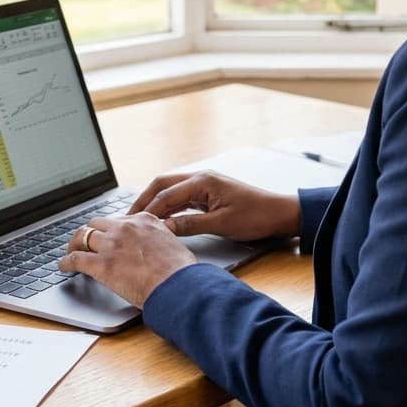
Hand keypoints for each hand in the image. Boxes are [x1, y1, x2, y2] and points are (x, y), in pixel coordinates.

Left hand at [58, 213, 196, 307]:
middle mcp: (125, 227)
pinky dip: (65, 262)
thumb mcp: (173, 243)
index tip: (107, 235)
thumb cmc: (180, 270)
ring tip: (71, 251)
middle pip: (97, 223)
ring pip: (82, 236)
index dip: (109, 229)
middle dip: (89, 232)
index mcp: (143, 220)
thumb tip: (158, 248)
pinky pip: (75, 259)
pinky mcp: (101, 264)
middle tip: (86, 242)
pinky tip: (63, 267)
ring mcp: (111, 245)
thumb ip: (160, 240)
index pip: (118, 219)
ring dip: (74, 244)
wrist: (177, 284)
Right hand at [128, 170, 300, 241]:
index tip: (133, 224)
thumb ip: (190, 225)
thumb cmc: (256, 216)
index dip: (148, 210)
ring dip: (155, 203)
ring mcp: (204, 184)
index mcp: (202, 180)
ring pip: (170, 190)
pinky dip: (168, 207)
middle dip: (143, 200)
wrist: (279, 213)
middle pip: (162, 184)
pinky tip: (161, 220)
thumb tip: (164, 229)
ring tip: (139, 220)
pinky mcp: (208, 194)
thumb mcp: (221, 224)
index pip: (166, 194)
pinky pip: (181, 198)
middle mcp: (201, 178)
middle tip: (127, 218)